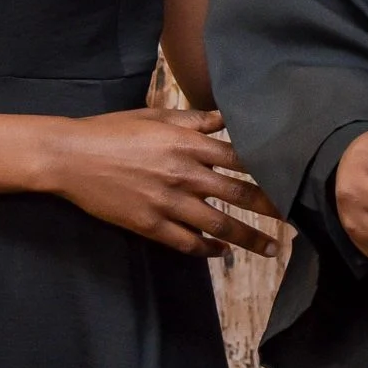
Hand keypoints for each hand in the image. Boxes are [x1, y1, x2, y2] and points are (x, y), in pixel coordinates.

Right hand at [42, 107, 280, 257]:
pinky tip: (222, 252)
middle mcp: (184, 173)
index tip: (291, 178)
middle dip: (272, 209)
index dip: (269, 169)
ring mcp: (167, 202)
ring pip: (218, 224)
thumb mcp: (155, 115)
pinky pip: (186, 242)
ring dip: (248, 238)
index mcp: (188, 143)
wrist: (71, 156)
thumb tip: (225, 117)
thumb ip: (194, 119)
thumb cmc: (112, 130)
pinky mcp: (149, 224)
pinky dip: (208, 249)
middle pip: (239, 194)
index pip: (241, 158)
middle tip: (297, 220)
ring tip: (271, 249)